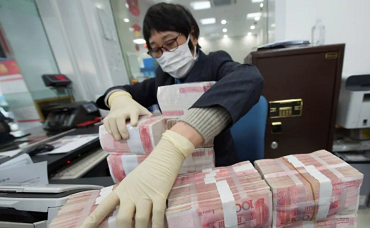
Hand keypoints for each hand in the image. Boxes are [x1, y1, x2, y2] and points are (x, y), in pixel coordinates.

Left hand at [80, 130, 194, 227]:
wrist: (163, 156)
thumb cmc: (148, 170)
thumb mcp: (131, 182)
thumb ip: (126, 197)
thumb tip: (122, 216)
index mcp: (121, 190)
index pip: (103, 208)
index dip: (92, 220)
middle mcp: (131, 194)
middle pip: (122, 219)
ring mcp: (145, 194)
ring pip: (140, 220)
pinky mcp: (160, 194)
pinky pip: (158, 214)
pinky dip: (157, 225)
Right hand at [104, 92, 150, 139]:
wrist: (121, 100)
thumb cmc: (133, 108)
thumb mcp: (141, 109)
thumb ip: (148, 116)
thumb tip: (157, 125)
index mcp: (132, 110)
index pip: (133, 114)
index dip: (133, 119)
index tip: (134, 124)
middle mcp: (122, 112)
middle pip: (120, 121)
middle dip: (122, 130)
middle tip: (125, 138)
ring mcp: (114, 114)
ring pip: (112, 123)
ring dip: (115, 132)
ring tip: (119, 139)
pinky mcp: (108, 117)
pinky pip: (106, 124)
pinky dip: (108, 129)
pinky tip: (112, 134)